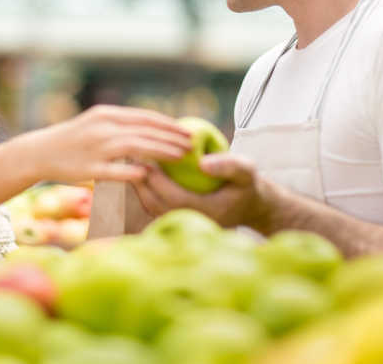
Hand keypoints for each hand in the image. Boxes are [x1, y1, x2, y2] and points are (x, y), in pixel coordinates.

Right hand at [19, 105, 191, 183]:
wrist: (39, 152)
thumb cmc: (73, 139)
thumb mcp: (96, 123)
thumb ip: (121, 125)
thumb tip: (151, 129)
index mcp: (106, 115)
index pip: (145, 117)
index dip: (169, 124)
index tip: (188, 131)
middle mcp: (102, 128)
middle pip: (145, 131)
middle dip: (171, 138)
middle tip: (191, 146)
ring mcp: (95, 148)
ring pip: (135, 147)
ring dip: (161, 151)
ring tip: (180, 157)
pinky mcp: (87, 168)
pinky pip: (115, 170)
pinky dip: (133, 171)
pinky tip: (149, 174)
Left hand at [131, 152, 272, 228]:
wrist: (251, 206)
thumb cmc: (247, 184)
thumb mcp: (246, 170)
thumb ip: (228, 165)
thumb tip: (202, 163)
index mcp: (208, 213)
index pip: (175, 198)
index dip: (158, 181)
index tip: (146, 159)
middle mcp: (193, 223)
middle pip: (157, 205)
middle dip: (142, 182)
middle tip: (131, 157)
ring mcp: (184, 223)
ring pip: (152, 208)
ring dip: (140, 186)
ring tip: (132, 163)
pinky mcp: (178, 220)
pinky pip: (154, 206)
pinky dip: (145, 190)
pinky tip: (140, 172)